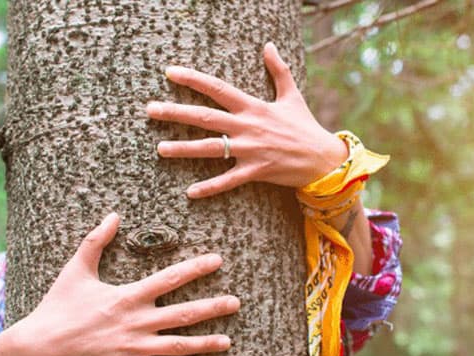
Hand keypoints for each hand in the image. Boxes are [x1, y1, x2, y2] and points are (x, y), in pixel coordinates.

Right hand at [8, 212, 239, 355]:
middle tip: (236, 302)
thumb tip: (114, 215)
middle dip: (212, 307)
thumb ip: (96, 241)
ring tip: (227, 341)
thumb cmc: (58, 306)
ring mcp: (133, 348)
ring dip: (204, 344)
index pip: (169, 279)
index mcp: (127, 296)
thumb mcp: (76, 269)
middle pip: (183, 314)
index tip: (217, 261)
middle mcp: (135, 322)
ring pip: (177, 346)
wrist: (39, 347)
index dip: (196, 269)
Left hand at [146, 42, 347, 197]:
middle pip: (205, 117)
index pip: (217, 88)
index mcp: (253, 106)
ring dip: (183, 149)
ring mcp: (250, 150)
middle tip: (150, 110)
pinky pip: (228, 180)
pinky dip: (210, 187)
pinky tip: (190, 192)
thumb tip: (269, 46)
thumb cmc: (305, 127)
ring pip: (211, 149)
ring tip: (160, 148)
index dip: (193, 79)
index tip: (170, 72)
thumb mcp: (291, 95)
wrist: (323, 158)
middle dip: (175, 112)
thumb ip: (278, 70)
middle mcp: (247, 126)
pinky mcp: (256, 171)